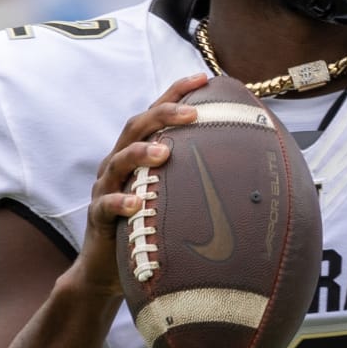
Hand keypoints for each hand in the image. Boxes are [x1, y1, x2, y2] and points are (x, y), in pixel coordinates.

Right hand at [75, 76, 207, 300]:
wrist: (107, 270)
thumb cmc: (147, 230)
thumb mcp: (171, 200)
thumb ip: (194, 180)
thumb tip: (248, 174)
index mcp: (137, 154)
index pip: (155, 114)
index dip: (175, 92)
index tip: (203, 77)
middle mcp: (118, 164)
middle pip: (135, 127)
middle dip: (163, 114)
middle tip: (192, 113)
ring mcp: (105, 188)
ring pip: (118, 161)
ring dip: (141, 153)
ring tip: (164, 152)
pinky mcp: (98, 217)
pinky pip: (106, 205)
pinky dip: (121, 201)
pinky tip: (137, 202)